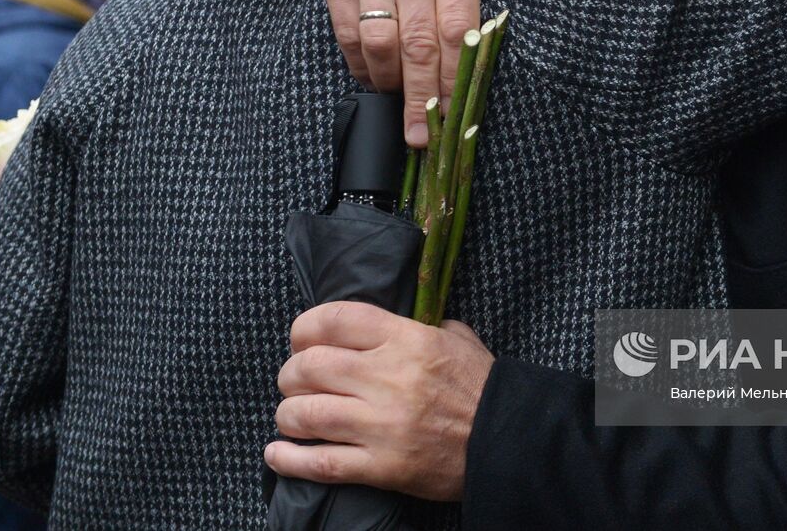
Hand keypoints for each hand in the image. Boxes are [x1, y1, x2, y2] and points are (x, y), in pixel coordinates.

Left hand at [267, 301, 494, 501]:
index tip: (301, 339)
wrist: (509, 440)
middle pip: (309, 366)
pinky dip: (289, 459)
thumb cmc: (481, 386)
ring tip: (291, 415)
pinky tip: (277, 453)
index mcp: (407, 339)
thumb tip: (385, 323)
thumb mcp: (456, 338)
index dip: (305, 328)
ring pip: (306, 413)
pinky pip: (321, 463)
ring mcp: (383, 425)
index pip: (335, 320)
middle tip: (295, 381)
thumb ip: (419, 325)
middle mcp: (389, 378)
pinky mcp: (382, 466)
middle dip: (291, 374)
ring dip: (288, 414)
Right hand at [317, 0, 571, 145]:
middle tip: (426, 139)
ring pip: (379, 43)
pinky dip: (359, 64)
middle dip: (423, 98)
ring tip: (403, 113)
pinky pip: (346, 32)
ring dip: (390, 84)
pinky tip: (374, 80)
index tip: (460, 111)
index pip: (457, 26)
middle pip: (418, 45)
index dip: (458, 73)